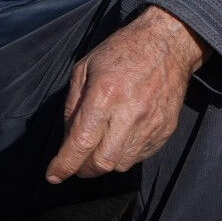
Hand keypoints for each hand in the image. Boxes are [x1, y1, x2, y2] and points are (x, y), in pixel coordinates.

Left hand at [48, 6, 209, 182]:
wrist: (168, 45)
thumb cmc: (121, 52)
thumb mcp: (85, 68)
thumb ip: (72, 105)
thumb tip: (67, 138)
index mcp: (104, 96)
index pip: (80, 143)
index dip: (64, 165)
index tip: (53, 176)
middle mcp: (129, 115)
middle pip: (101, 163)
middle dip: (83, 169)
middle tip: (76, 163)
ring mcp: (150, 125)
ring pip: (121, 164)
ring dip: (104, 163)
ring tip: (98, 149)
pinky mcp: (165, 131)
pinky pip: (140, 157)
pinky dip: (125, 155)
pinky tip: (119, 140)